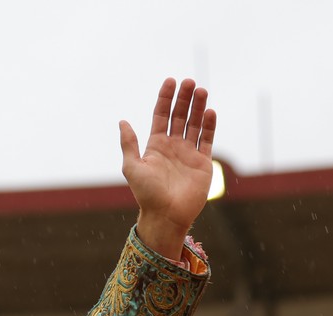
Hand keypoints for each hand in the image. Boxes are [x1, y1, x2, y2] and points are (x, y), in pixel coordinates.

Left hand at [119, 78, 216, 259]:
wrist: (166, 215)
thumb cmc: (146, 194)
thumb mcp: (132, 167)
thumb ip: (129, 144)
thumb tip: (122, 121)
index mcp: (155, 145)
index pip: (161, 115)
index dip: (165, 98)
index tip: (170, 81)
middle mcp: (172, 146)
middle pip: (179, 116)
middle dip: (184, 98)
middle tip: (189, 82)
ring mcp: (188, 153)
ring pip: (195, 124)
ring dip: (198, 107)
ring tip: (201, 90)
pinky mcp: (203, 162)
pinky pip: (207, 139)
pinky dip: (210, 125)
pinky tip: (210, 112)